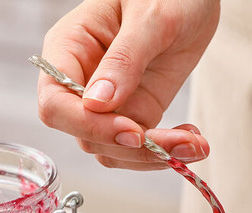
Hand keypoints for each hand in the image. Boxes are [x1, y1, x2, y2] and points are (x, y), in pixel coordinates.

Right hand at [37, 0, 219, 169]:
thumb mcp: (150, 16)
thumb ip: (124, 59)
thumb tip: (98, 103)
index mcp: (70, 48)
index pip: (55, 103)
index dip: (88, 124)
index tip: (131, 132)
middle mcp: (83, 79)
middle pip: (86, 135)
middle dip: (132, 148)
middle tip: (178, 144)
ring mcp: (110, 101)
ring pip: (113, 150)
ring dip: (153, 157)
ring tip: (195, 145)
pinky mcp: (138, 111)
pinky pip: (140, 148)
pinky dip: (166, 153)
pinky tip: (192, 141)